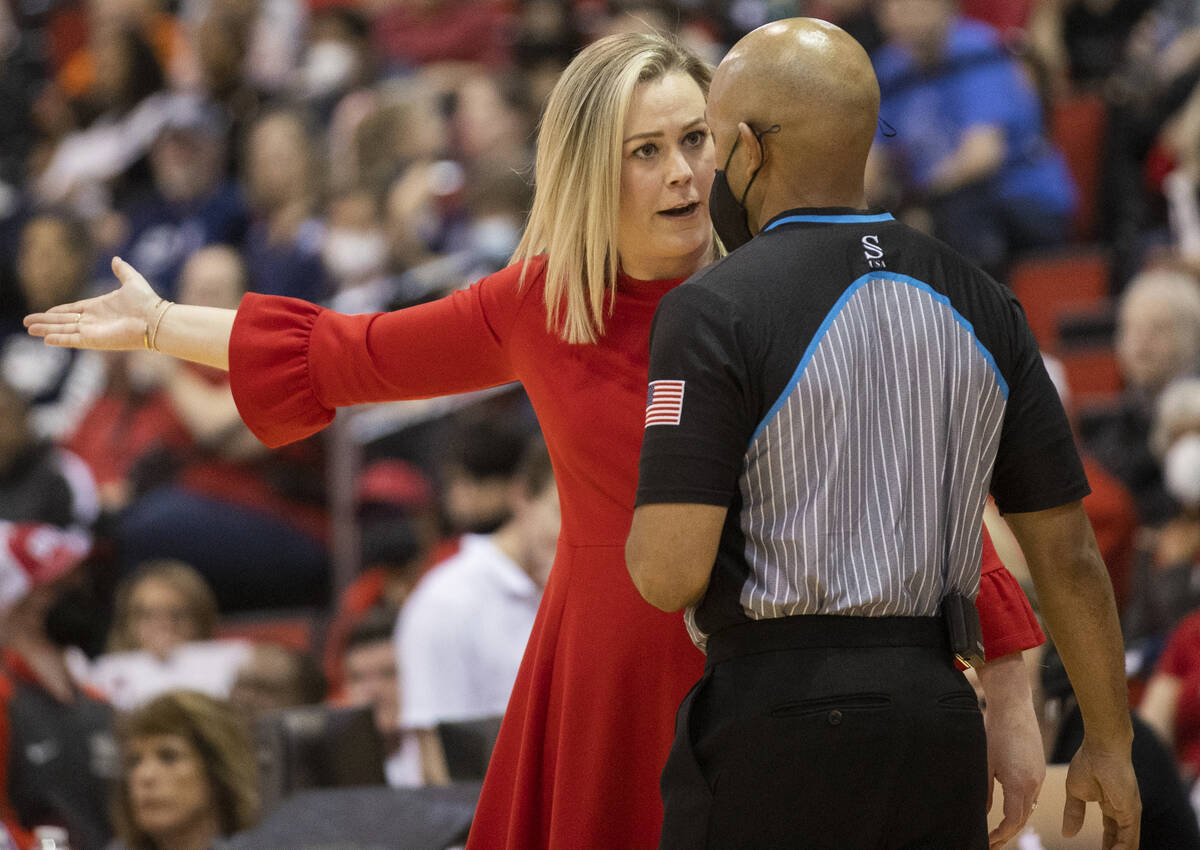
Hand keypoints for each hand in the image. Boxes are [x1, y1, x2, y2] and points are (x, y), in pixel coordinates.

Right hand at [24, 257, 160, 350]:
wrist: (155, 320)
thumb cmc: (147, 302)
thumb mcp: (132, 281)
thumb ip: (122, 270)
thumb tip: (116, 259)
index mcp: (99, 307)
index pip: (73, 310)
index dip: (58, 311)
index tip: (45, 312)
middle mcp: (93, 320)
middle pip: (63, 321)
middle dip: (45, 321)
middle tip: (27, 323)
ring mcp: (93, 331)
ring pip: (63, 330)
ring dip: (46, 330)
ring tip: (29, 330)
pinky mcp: (94, 340)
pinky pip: (72, 340)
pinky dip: (59, 339)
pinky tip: (45, 340)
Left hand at [978, 655, 1045, 847]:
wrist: (1013, 704)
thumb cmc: (995, 731)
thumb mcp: (984, 763)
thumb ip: (984, 792)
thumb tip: (982, 813)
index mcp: (1021, 785)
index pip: (1013, 822)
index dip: (999, 835)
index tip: (987, 842)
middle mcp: (1034, 783)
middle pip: (1023, 818)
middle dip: (1007, 833)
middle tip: (992, 843)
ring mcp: (1039, 774)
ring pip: (1029, 806)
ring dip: (1015, 820)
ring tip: (999, 830)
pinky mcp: (1038, 765)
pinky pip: (1032, 793)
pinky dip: (1021, 805)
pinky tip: (1010, 806)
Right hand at [1063, 741, 1140, 849]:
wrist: (1100, 747)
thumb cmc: (1088, 762)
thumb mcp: (1075, 792)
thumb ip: (1074, 814)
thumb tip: (1067, 834)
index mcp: (1111, 806)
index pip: (1111, 834)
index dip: (1104, 846)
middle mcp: (1124, 813)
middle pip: (1120, 842)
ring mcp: (1129, 813)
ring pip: (1126, 844)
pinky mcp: (1132, 813)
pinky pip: (1129, 840)